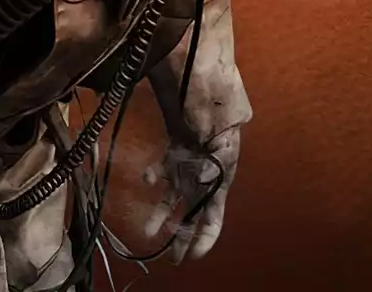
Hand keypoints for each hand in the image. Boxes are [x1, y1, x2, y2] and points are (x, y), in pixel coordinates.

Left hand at [140, 125, 238, 263]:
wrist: (208, 111)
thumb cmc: (222, 134)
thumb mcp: (224, 151)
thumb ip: (214, 168)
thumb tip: (202, 179)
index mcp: (215, 191)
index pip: (212, 222)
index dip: (205, 240)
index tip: (194, 255)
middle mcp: (198, 188)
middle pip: (189, 219)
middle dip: (181, 239)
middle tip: (171, 259)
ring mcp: (182, 176)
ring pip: (169, 203)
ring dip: (159, 217)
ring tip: (148, 233)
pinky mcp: (170, 161)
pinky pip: (158, 173)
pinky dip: (151, 177)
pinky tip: (147, 179)